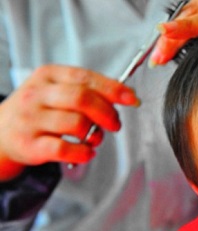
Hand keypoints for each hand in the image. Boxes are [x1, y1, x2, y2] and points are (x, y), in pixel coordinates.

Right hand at [0, 64, 138, 180]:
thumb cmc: (38, 111)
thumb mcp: (57, 91)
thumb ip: (88, 91)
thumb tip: (125, 96)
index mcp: (48, 76)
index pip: (86, 78)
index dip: (113, 89)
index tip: (132, 99)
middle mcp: (37, 95)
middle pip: (82, 98)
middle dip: (107, 113)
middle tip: (115, 124)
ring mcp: (31, 120)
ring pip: (76, 124)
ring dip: (95, 134)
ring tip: (94, 139)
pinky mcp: (30, 145)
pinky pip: (64, 149)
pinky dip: (83, 152)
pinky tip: (86, 152)